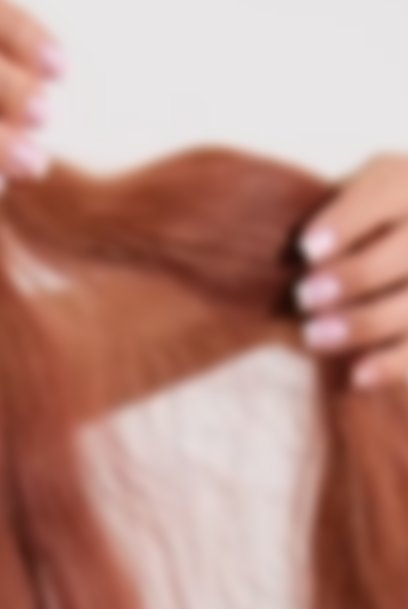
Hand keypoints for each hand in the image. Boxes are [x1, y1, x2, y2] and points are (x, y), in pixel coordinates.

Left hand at [297, 153, 407, 389]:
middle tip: (305, 297)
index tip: (308, 249)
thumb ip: (310, 219)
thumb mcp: (331, 212)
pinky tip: (358, 376)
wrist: (385, 265)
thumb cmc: (341, 238)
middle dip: (354, 275)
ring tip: (314, 336)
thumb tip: (263, 248)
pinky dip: (392, 365)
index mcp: (404, 184)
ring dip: (364, 322)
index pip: (385, 191)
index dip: (349, 221)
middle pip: (405, 250)